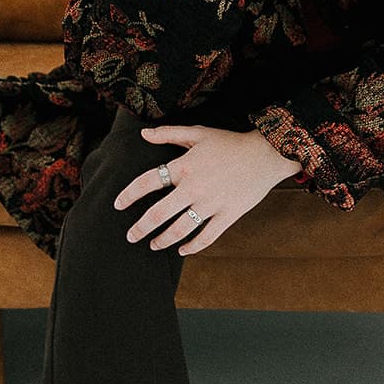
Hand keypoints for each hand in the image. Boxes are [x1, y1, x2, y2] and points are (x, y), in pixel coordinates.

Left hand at [112, 123, 294, 253]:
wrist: (266, 154)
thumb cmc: (230, 142)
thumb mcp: (199, 133)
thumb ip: (169, 133)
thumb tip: (144, 133)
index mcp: (184, 167)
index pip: (147, 182)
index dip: (128, 195)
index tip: (118, 205)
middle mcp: (194, 188)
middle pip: (158, 214)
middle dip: (140, 228)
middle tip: (131, 236)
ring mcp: (211, 204)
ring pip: (179, 230)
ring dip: (162, 240)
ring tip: (153, 245)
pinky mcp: (228, 216)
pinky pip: (206, 237)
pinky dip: (191, 247)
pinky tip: (182, 250)